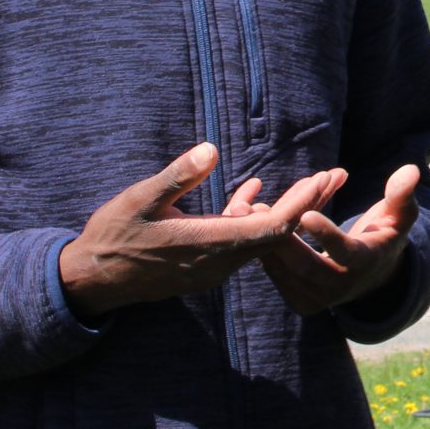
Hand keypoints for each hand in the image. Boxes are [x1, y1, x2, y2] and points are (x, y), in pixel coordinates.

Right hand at [58, 145, 346, 317]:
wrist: (93, 279)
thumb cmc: (112, 235)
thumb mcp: (139, 199)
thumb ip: (177, 176)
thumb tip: (210, 149)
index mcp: (208, 245)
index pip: (271, 229)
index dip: (299, 206)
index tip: (320, 180)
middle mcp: (219, 262)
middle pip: (277, 234)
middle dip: (308, 203)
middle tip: (336, 174)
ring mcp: (214, 268)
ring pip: (262, 239)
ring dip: (286, 210)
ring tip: (314, 182)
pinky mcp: (206, 266)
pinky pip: (241, 242)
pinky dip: (254, 217)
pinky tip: (252, 192)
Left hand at [261, 163, 424, 315]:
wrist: (373, 275)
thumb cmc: (384, 233)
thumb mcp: (399, 214)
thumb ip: (402, 194)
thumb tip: (411, 169)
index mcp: (365, 262)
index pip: (345, 252)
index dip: (327, 234)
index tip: (307, 212)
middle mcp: (342, 287)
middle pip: (306, 265)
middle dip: (282, 238)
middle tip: (261, 210)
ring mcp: (320, 299)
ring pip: (286, 271)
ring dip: (266, 244)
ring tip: (248, 214)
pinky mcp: (301, 302)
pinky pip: (278, 277)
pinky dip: (264, 254)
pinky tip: (253, 229)